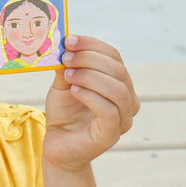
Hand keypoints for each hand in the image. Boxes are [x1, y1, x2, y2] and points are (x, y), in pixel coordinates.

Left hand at [43, 35, 139, 170]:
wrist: (58, 146)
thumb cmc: (64, 114)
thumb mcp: (64, 84)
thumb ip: (68, 66)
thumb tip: (67, 44)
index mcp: (120, 83)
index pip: (114, 56)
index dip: (92, 45)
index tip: (69, 40)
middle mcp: (128, 100)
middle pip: (118, 70)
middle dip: (89, 59)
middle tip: (65, 57)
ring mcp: (123, 118)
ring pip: (117, 89)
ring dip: (90, 76)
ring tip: (68, 75)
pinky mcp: (112, 134)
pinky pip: (109, 110)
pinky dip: (90, 95)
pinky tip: (74, 91)